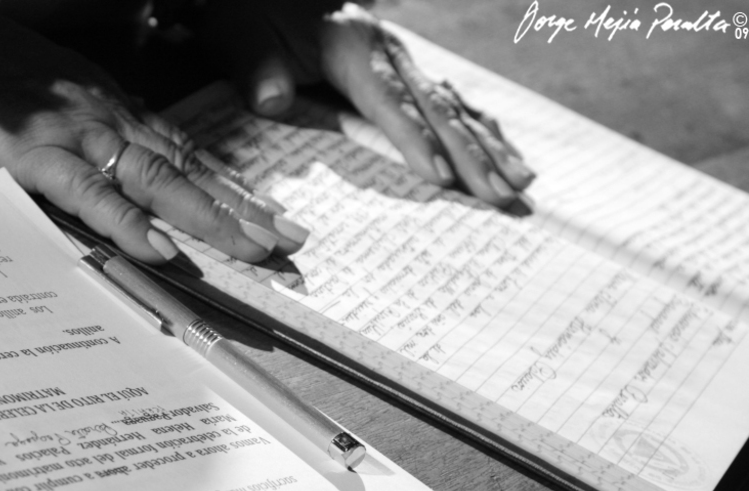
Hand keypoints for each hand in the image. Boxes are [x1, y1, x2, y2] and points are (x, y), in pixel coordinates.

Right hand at [0, 12, 308, 263]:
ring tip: (254, 251)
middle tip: (290, 243)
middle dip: (243, 208)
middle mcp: (108, 117)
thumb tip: (128, 163)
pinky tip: (164, 248)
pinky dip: (130, 222)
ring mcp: (74, 134)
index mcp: (114, 105)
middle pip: (189, 169)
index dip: (235, 185)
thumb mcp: (56, 92)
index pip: (188, 151)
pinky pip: (90, 194)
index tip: (275, 215)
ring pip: (156, 180)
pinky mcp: (32, 156)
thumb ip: (96, 125)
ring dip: (209, 217)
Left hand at [195, 1, 533, 207]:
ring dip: (489, 147)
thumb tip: (271, 99)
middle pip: (436, 108)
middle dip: (471, 155)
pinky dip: (482, 130)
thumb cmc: (253, 19)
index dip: (415, 141)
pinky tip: (506, 153)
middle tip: (500, 196)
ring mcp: (404, 60)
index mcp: (351, 48)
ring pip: (455, 106)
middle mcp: (389, 52)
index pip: (388, 101)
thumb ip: (258, 70)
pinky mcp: (408, 70)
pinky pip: (454, 102)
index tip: (440, 178)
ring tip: (521, 183)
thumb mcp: (243, 39)